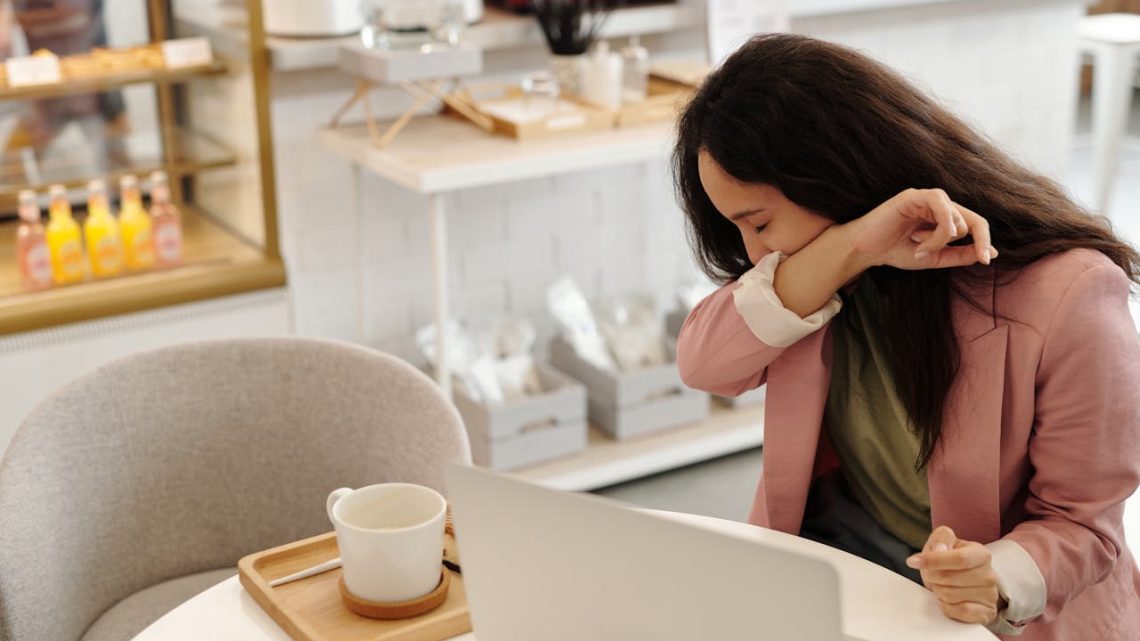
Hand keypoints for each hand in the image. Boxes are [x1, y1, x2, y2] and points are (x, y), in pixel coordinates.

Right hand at [842, 188, 996, 270]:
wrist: (866, 251)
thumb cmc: (896, 251)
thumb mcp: (934, 258)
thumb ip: (960, 255)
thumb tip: (991, 253)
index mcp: (945, 217)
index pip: (976, 224)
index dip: (984, 241)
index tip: (985, 261)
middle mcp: (940, 205)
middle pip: (970, 221)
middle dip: (959, 243)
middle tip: (936, 253)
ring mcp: (927, 198)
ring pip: (955, 218)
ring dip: (939, 239)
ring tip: (917, 244)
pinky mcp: (914, 196)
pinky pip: (941, 205)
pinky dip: (938, 226)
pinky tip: (919, 236)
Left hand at [907, 526, 1002, 625]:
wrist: (963, 582)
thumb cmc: (950, 561)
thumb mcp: (943, 542)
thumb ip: (941, 539)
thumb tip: (939, 550)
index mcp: (980, 554)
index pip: (959, 559)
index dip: (933, 560)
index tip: (913, 561)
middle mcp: (989, 575)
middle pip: (948, 578)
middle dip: (932, 577)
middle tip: (932, 575)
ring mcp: (990, 595)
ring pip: (950, 596)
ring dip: (938, 591)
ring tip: (942, 586)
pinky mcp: (986, 613)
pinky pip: (959, 612)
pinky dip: (946, 607)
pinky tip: (948, 600)